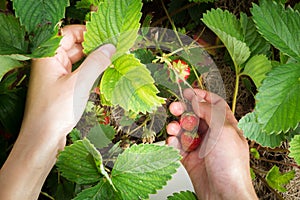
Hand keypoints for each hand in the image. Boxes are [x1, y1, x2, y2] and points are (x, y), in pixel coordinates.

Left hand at [0, 25, 114, 199]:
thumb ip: (96, 62)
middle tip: (115, 53)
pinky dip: (90, 79)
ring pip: (79, 63)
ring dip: (95, 66)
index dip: (88, 33)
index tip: (107, 38)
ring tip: (112, 68)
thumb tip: (110, 47)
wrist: (43, 140)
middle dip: (95, 50)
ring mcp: (56, 77)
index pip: (69, 33)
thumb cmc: (56, 111)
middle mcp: (50, 64)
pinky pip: (78, 77)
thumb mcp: (80, 84)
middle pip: (75, 48)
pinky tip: (102, 86)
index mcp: (49, 56)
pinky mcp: (62, 89)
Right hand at [166, 88, 256, 199]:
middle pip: (195, 115)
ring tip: (173, 129)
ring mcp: (201, 147)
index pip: (214, 104)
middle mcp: (213, 134)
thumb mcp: (224, 131)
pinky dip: (173, 142)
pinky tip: (172, 142)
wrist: (224, 194)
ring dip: (176, 126)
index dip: (202, 96)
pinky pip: (178, 146)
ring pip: (184, 130)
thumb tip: (196, 99)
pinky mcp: (190, 159)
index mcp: (226, 125)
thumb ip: (209, 112)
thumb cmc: (231, 165)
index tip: (188, 92)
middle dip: (184, 110)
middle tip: (175, 108)